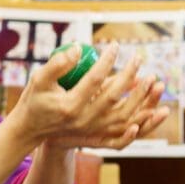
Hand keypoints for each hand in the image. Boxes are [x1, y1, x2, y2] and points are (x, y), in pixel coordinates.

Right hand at [8, 44, 169, 150]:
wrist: (31, 130)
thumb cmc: (34, 100)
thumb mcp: (39, 79)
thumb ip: (58, 63)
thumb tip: (81, 48)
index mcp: (69, 105)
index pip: (94, 79)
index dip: (107, 61)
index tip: (115, 46)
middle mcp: (83, 121)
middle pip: (113, 97)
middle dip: (129, 76)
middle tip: (138, 58)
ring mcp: (91, 131)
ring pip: (123, 117)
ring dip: (140, 100)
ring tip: (153, 81)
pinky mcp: (96, 137)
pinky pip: (122, 134)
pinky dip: (139, 124)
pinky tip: (151, 112)